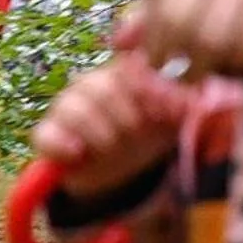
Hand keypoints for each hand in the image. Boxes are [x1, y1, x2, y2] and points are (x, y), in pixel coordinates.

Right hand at [31, 52, 192, 197]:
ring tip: (112, 147)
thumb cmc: (148, 136)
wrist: (122, 173)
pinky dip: (62, 145)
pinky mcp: (48, 135)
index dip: (143, 91)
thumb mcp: (172, 120)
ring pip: (73, 108)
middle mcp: (90, 84)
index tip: (159, 114)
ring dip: (99, 133)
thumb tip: (196, 96)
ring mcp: (65, 108)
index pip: (127, 69)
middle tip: (136, 134)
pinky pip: (46, 134)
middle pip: (100, 88)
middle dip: (124, 117)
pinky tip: (79, 153)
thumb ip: (184, 104)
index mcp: (120, 75)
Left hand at [106, 0, 242, 79]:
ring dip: (194, 68)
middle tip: (159, 66)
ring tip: (188, 76)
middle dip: (161, 51)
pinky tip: (224, 64)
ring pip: (209, 41)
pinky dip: (230, 65)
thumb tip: (118, 44)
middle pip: (175, 17)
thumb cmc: (200, 6)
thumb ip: (142, 26)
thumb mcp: (168, 9)